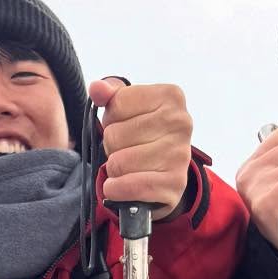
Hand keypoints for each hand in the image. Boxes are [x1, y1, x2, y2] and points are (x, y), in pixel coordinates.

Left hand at [91, 77, 191, 220]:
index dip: (112, 119)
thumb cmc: (145, 134)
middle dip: (113, 146)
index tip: (127, 124)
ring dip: (115, 169)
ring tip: (130, 167)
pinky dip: (116, 189)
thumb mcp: (128, 107)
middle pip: (114, 135)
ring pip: (118, 163)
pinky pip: (129, 187)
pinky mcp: (174, 184)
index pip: (116, 105)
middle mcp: (181, 123)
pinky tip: (120, 186)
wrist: (167, 173)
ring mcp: (180, 155)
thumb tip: (97, 88)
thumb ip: (111, 93)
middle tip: (128, 149)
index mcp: (171, 96)